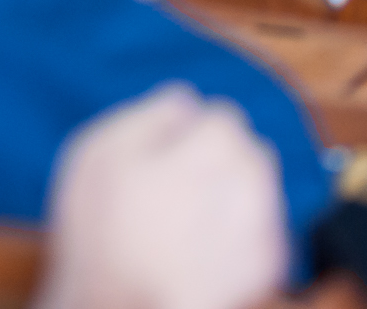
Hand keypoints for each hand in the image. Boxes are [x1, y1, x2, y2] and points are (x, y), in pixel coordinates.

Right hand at [34, 84, 286, 308]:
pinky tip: (201, 245)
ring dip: (233, 192)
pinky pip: (262, 229)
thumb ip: (149, 114)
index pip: (220, 115)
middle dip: (218, 159)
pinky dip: (239, 231)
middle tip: (173, 186)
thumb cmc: (104, 232)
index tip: (161, 155)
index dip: (187, 132)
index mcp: (215, 145)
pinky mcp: (266, 266)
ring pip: (259, 188)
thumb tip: (185, 99)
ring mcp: (264, 226)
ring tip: (187, 218)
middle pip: (247, 149)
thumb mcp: (100, 152)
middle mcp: (252, 181)